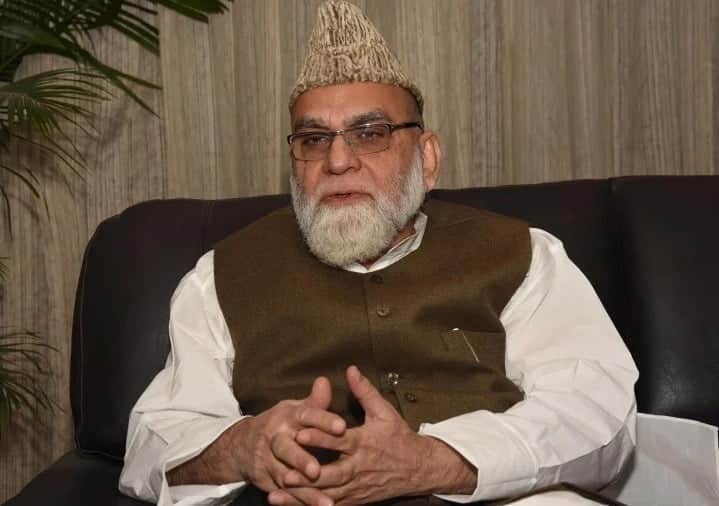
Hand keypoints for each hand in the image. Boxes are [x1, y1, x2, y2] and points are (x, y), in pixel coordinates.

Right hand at [167, 376, 345, 499]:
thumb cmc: (283, 424)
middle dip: (301, 459)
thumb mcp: (296, 409)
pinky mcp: (267, 480)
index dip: (323, 420)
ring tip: (325, 501)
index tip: (342, 426)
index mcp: (286, 416)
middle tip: (317, 470)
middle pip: (286, 448)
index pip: (305, 416)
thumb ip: (315, 401)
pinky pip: (285, 493)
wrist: (243, 444)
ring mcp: (268, 460)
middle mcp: (274, 437)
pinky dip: (299, 502)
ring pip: (285, 475)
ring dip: (304, 490)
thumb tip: (325, 381)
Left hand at [268, 366, 475, 504]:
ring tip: (278, 492)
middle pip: (331, 474)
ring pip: (327, 494)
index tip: (299, 432)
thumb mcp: (384, 411)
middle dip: (307, 475)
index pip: (340, 440)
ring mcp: (357, 487)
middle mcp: (359, 467)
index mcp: (364, 443)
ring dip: (303, 495)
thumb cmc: (399, 437)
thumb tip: (350, 369)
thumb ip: (364, 391)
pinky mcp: (356, 500)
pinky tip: (291, 505)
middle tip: (284, 471)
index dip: (320, 437)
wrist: (420, 469)